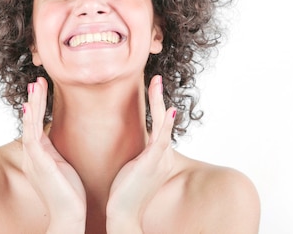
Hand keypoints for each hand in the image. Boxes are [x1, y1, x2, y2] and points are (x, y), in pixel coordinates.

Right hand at [22, 77, 85, 232]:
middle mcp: (32, 156)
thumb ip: (58, 151)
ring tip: (35, 85)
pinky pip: (31, 136)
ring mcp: (33, 160)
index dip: (36, 106)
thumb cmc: (70, 194)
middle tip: (37, 81)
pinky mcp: (39, 164)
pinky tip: (30, 106)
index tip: (41, 88)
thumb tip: (63, 136)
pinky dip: (31, 119)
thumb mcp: (63, 165)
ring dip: (32, 104)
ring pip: (29, 124)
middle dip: (33, 100)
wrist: (70, 218)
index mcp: (38, 156)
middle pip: (29, 121)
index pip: (34, 125)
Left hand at [106, 75, 175, 231]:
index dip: (157, 105)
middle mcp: (164, 156)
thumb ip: (135, 151)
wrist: (123, 215)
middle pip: (164, 120)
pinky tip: (169, 111)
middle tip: (156, 77)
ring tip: (156, 82)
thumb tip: (126, 136)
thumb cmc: (124, 192)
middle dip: (159, 97)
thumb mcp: (131, 166)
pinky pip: (161, 139)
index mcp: (159, 156)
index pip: (160, 124)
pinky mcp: (153, 163)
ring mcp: (160, 160)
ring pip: (163, 124)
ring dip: (159, 102)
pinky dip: (165, 124)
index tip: (153, 86)